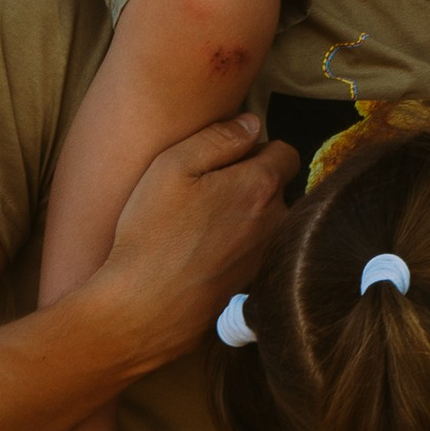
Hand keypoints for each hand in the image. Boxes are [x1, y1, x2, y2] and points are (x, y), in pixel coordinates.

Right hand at [94, 111, 298, 368]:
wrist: (143, 307)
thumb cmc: (151, 232)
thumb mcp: (172, 166)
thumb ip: (218, 137)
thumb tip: (253, 123)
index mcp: (260, 186)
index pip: (286, 153)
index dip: (258, 149)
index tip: (228, 160)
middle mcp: (276, 222)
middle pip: (280, 188)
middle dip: (255, 183)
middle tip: (210, 192)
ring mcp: (268, 257)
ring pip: (271, 222)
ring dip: (250, 217)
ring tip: (206, 225)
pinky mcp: (255, 285)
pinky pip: (259, 253)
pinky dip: (242, 248)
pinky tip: (208, 253)